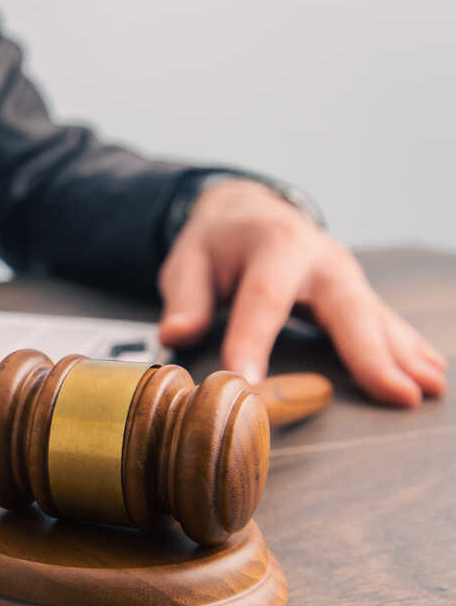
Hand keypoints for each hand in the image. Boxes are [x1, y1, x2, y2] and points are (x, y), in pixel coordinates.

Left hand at [157, 179, 446, 405]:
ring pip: (376, 317)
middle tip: (393, 392)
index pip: (261, 300)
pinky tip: (430, 376)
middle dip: (369, 352)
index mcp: (272, 245)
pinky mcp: (355, 292)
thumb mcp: (188, 261)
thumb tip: (175, 336)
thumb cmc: (216, 244)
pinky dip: (407, 349)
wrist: (248, 212)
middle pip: (345, 307)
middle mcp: (319, 258)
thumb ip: (184, 299)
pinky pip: (385, 322)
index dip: (252, 342)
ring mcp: (344, 275)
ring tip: (427, 389)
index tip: (250, 385)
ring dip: (403, 355)